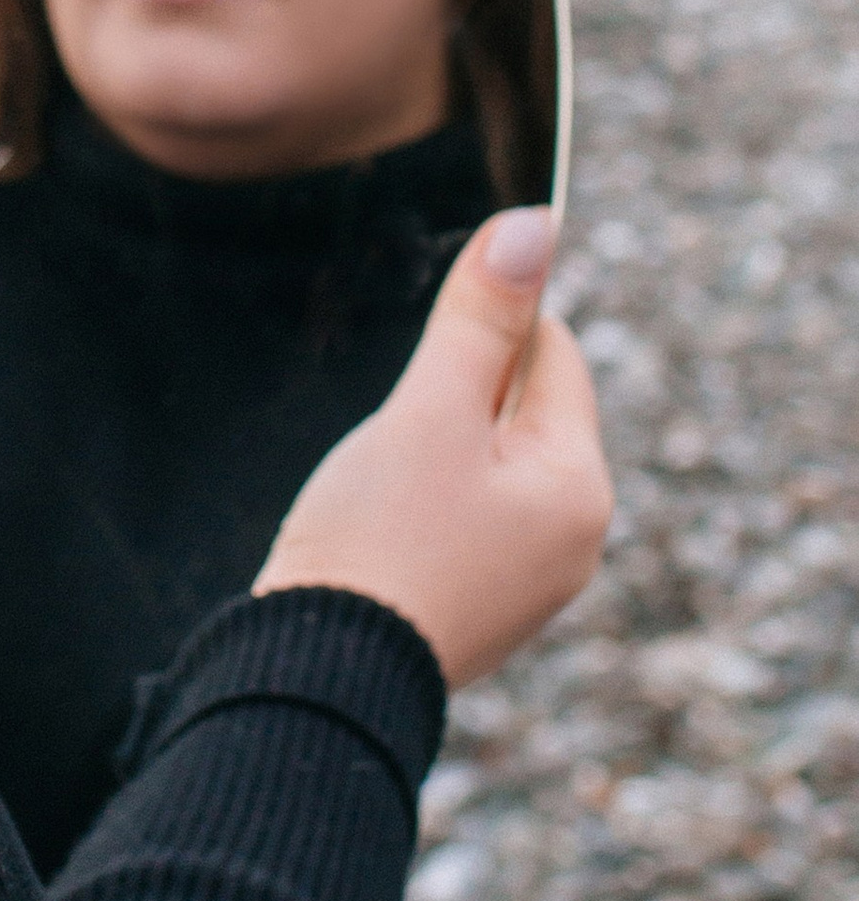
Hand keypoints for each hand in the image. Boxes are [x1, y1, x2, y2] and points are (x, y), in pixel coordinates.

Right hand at [254, 208, 611, 685]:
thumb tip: (533, 225)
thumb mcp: (428, 411)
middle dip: (453, 400)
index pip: (554, 353)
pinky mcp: (484, 611)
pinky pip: (468, 521)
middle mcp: (576, 538)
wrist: (321, 676)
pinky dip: (424, 506)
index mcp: (578, 483)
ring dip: (434, 452)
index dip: (484, 332)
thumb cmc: (376, 539)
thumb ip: (479, 318)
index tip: (424, 355)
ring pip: (489, 466)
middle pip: (524, 412)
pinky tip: (380, 529)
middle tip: (394, 442)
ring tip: (381, 490)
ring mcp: (533, 583)